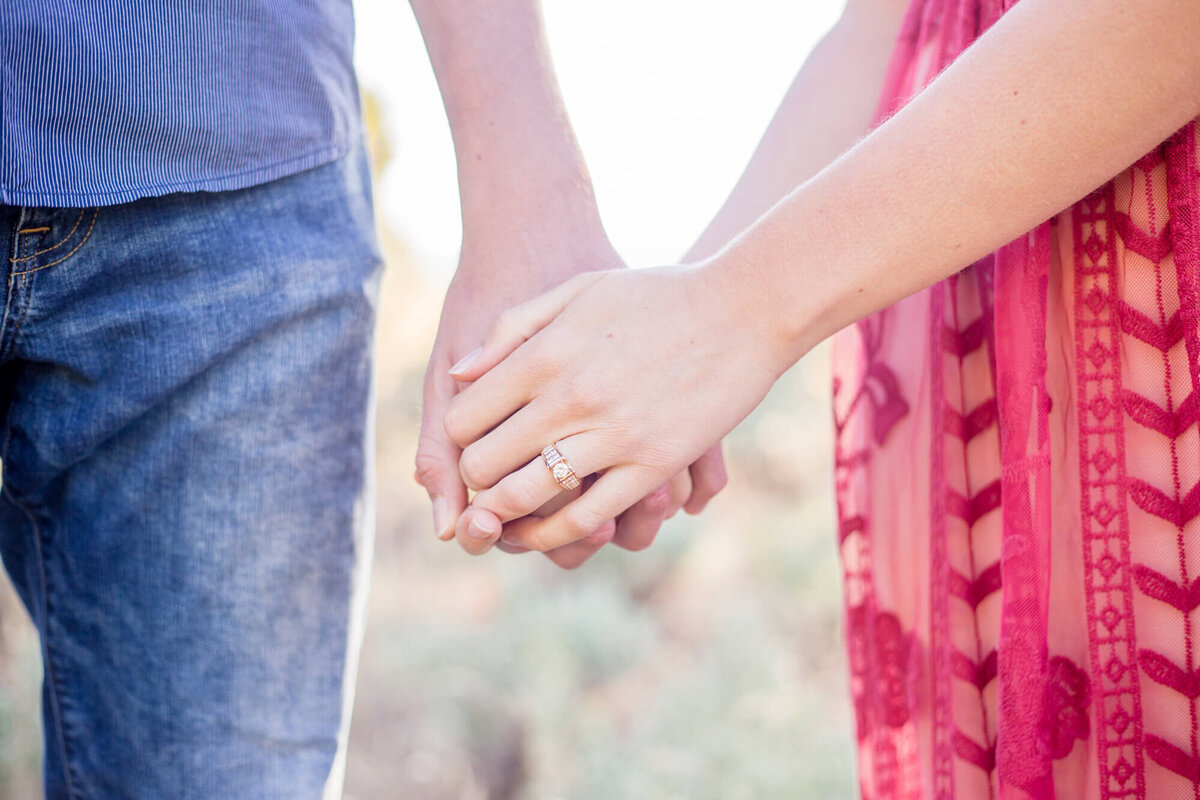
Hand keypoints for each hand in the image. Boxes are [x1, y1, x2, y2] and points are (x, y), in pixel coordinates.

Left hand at [416, 232, 727, 566]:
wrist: (745, 306)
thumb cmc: (658, 293)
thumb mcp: (578, 290)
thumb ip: (512, 329)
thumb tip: (459, 375)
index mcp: (544, 354)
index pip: (464, 417)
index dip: (458, 436)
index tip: (471, 439)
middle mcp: (570, 398)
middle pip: (485, 463)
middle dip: (475, 478)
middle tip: (482, 481)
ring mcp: (612, 435)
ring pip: (528, 497)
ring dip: (505, 512)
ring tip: (503, 512)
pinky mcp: (653, 465)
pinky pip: (589, 517)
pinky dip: (557, 533)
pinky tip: (547, 531)